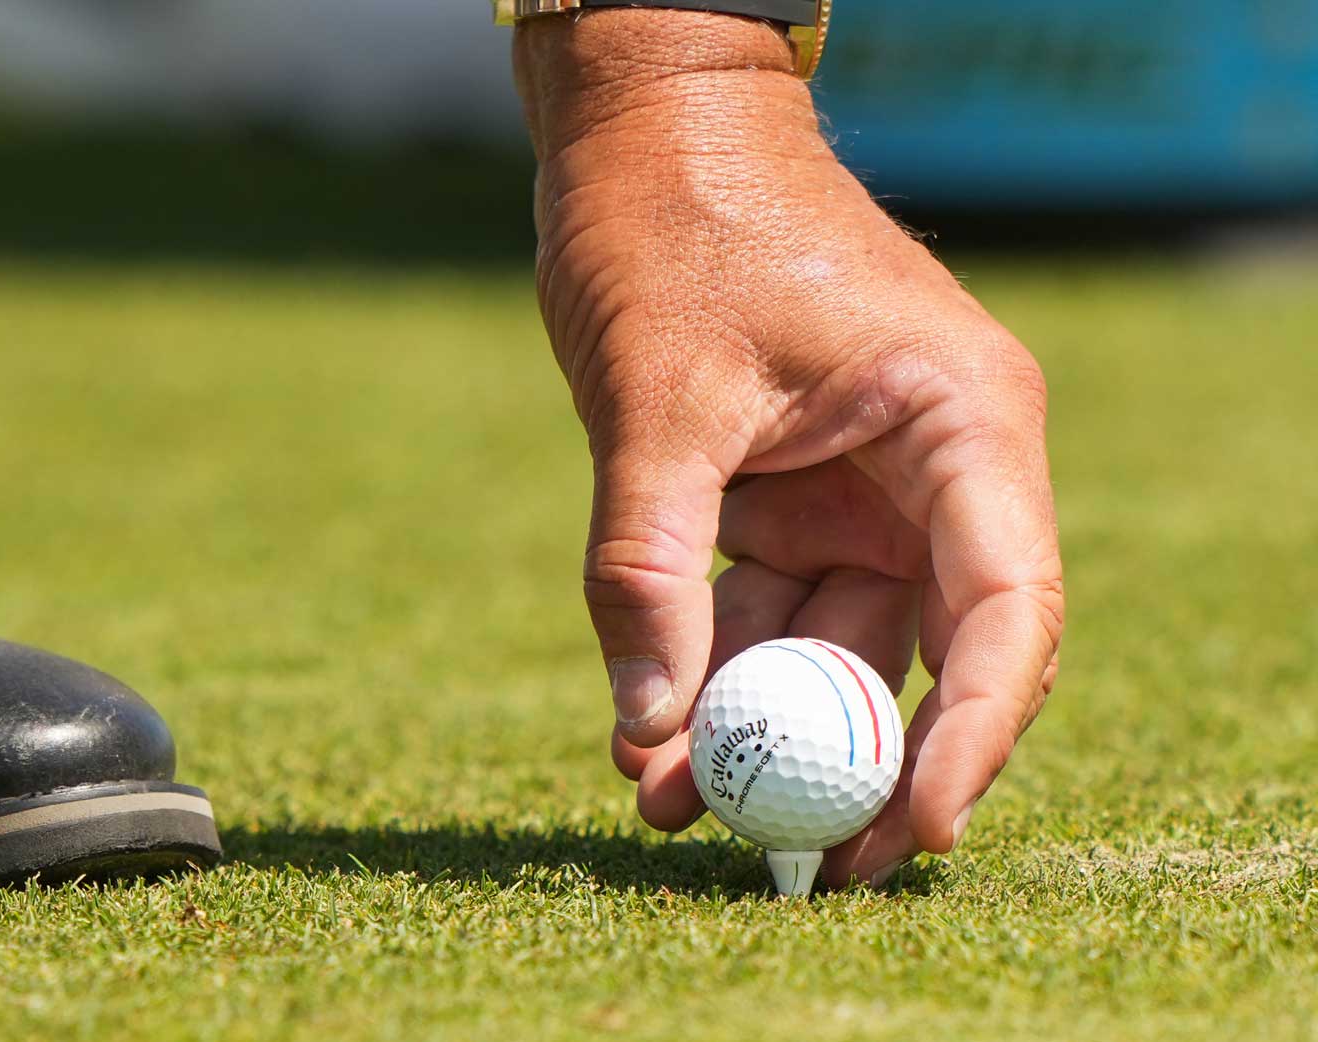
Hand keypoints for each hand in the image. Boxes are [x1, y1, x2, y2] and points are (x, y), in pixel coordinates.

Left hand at [513, 11, 1063, 883]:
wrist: (638, 130)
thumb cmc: (673, 224)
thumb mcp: (655, 401)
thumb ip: (647, 565)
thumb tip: (646, 729)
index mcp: (960, 423)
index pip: (1005, 610)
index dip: (970, 737)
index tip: (907, 831)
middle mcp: (934, 465)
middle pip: (921, 649)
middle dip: (850, 758)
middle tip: (793, 864)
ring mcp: (864, 483)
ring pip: (828, 639)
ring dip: (751, 722)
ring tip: (661, 802)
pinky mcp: (795, 489)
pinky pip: (769, 603)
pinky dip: (711, 665)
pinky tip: (647, 734)